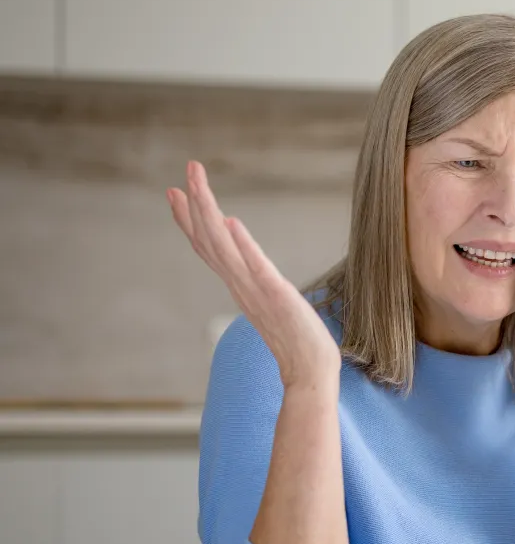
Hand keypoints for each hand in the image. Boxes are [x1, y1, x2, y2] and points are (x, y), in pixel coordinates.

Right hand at [167, 160, 340, 388]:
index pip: (208, 248)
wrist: (310, 374)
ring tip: (197, 184)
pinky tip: (231, 221)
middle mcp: (241, 286)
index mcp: (239, 286)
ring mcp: (256, 291)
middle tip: (188, 170)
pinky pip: (256, 267)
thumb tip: (246, 259)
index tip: (175, 192)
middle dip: (196, 204)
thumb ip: (256, 284)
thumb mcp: (272, 306)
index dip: (190, 220)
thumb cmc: (297, 343)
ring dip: (209, 213)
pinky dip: (243, 245)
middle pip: (210, 240)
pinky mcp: (277, 297)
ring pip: (224, 247)